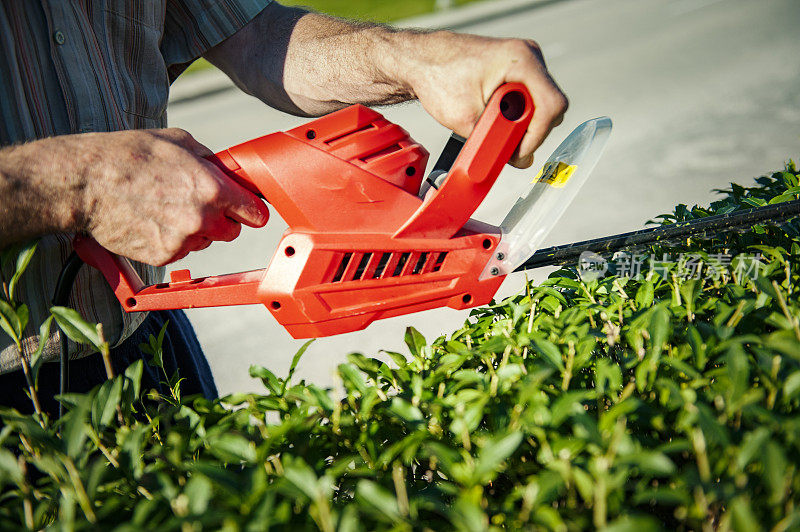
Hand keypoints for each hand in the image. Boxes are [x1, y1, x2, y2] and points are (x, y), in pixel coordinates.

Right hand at [76, 128, 267, 265]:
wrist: (85, 183)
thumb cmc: (128, 156)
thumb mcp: (178, 142)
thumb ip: (211, 160)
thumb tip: (227, 170)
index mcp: (212, 189)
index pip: (254, 213)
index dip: (251, 211)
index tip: (249, 211)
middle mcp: (202, 219)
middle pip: (232, 232)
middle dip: (222, 220)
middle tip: (199, 205)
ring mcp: (182, 241)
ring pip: (205, 242)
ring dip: (195, 230)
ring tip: (165, 208)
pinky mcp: (163, 255)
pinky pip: (180, 252)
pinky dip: (172, 241)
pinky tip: (152, 220)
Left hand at [398, 32, 567, 167]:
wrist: (423, 60)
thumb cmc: (439, 78)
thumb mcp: (466, 119)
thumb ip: (496, 142)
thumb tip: (520, 161)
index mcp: (521, 60)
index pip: (551, 106)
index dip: (537, 136)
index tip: (517, 152)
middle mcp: (529, 56)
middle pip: (550, 107)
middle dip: (528, 133)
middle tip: (503, 144)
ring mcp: (526, 61)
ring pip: (541, 105)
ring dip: (522, 124)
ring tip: (494, 128)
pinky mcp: (519, 69)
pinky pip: (531, 99)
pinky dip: (517, 115)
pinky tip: (495, 118)